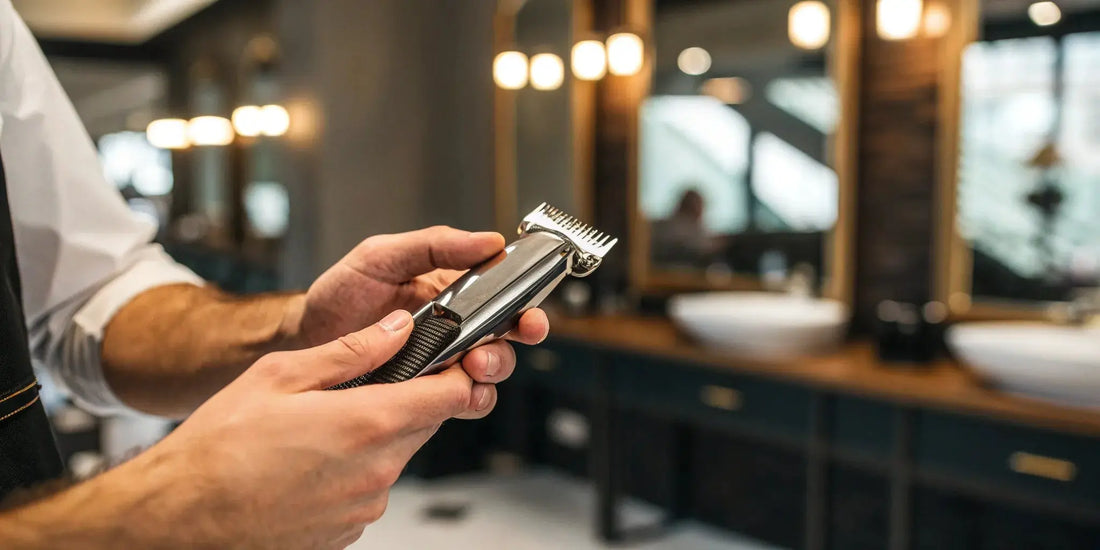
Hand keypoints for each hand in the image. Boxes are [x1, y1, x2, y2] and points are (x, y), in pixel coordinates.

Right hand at [105, 311, 480, 548]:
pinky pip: (367, 488)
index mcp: (369, 424)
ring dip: (371, 437)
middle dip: (404, 400)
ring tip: (315, 430)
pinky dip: (350, 470)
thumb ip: (352, 350)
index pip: (452, 394)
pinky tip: (307, 462)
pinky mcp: (348, 531)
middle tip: (359, 387)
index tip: (449, 358)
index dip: (456, 371)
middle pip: (423, 423)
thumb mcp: (281, 375)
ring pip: (394, 456)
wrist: (178, 520)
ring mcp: (364, 506)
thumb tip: (397, 328)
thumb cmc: (217, 449)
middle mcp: (377, 471)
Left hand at [295, 226, 549, 415]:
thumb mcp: (383, 255)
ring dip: (490, 373)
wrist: (303, 338)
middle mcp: (454, 327)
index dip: (525, 305)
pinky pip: (460, 401)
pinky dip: (467, 401)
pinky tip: (455, 396)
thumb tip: (487, 241)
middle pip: (506, 338)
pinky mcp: (425, 392)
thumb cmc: (339, 293)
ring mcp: (442, 361)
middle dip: (510, 346)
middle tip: (491, 347)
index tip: (528, 312)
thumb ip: (434, 245)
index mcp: (453, 290)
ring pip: (488, 373)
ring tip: (470, 367)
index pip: (504, 295)